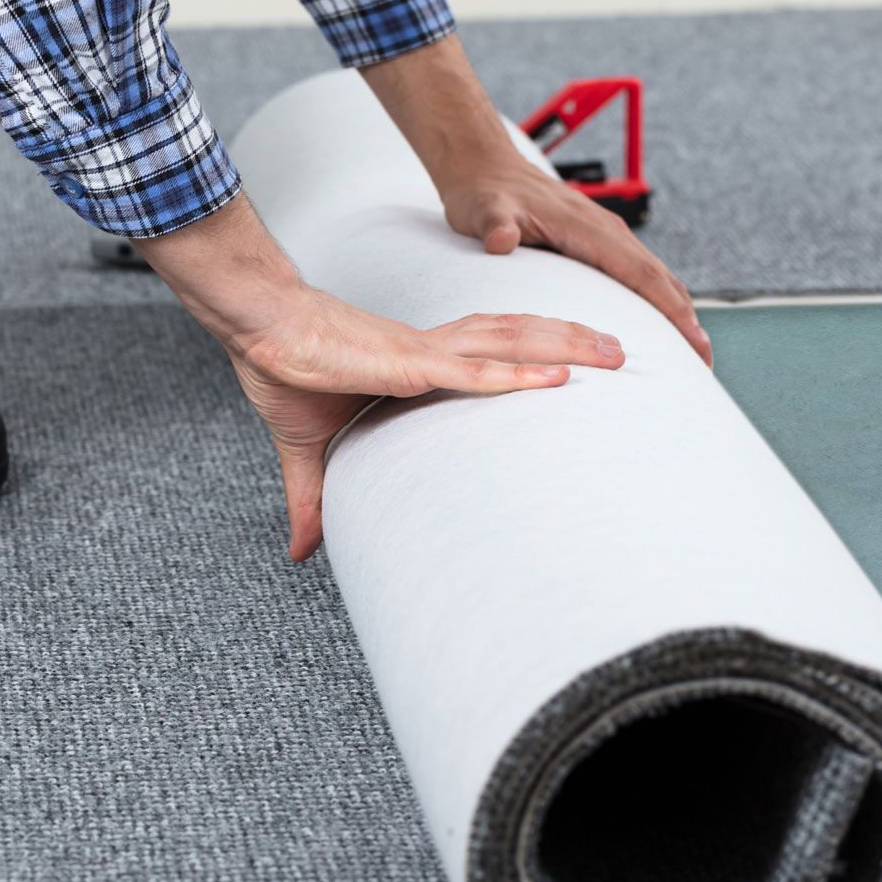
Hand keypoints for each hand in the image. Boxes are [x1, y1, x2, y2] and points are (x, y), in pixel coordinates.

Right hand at [227, 286, 625, 559]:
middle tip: (626, 351)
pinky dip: (517, 373)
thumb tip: (301, 552)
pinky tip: (556, 376)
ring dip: (566, 348)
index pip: (492, 351)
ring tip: (615, 353)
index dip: (536, 351)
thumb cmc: (283, 371)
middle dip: (575, 341)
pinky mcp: (407, 364)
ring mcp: (425, 354)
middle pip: (519, 338)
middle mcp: (433, 351)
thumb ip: (313, 498)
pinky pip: (473, 369)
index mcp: (419, 362)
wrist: (256, 330)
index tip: (579, 363)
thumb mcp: (306, 450)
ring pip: (511, 344)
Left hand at [359, 35, 710, 365]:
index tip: (692, 341)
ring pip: (654, 275)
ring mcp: (604, 235)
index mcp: (587, 228)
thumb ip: (493, 223)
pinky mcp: (596, 242)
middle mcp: (605, 230)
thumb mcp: (481, 210)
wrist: (483, 167)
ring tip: (694, 353)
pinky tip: (661, 325)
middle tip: (705, 363)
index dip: (669, 309)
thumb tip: (501, 238)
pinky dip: (657, 299)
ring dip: (677, 311)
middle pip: (659, 278)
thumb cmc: (483, 193)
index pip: (641, 273)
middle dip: (686, 319)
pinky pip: (637, 273)